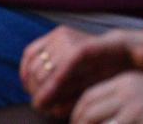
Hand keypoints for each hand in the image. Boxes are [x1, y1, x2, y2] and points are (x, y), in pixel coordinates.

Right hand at [24, 26, 142, 117]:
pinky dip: (25, 66)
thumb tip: (51, 109)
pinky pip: (31, 50)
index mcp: (82, 53)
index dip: (45, 93)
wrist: (117, 48)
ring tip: (33, 94)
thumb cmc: (110, 72)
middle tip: (38, 104)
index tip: (38, 106)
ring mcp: (59, 35)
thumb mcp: (95, 87)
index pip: (56, 77)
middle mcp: (67, 40)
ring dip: (30, 80)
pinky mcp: (54, 33)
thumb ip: (73, 98)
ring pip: (34, 61)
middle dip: (37, 88)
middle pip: (42, 69)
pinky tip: (26, 79)